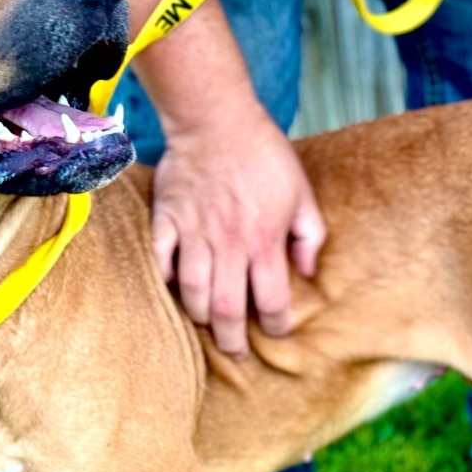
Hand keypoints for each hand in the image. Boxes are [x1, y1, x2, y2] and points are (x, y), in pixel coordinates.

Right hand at [151, 102, 325, 358]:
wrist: (216, 119)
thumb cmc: (264, 155)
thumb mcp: (302, 193)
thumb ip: (310, 236)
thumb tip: (309, 273)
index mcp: (265, 241)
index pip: (272, 301)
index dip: (275, 325)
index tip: (275, 331)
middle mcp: (229, 245)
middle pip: (228, 310)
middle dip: (233, 341)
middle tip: (237, 352)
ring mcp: (194, 233)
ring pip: (193, 294)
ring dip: (201, 317)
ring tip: (208, 324)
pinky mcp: (167, 220)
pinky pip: (161, 262)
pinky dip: (165, 281)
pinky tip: (174, 289)